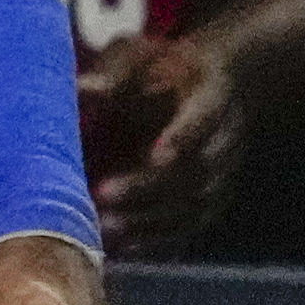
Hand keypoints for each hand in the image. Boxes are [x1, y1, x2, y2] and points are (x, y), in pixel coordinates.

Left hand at [76, 29, 246, 254]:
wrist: (216, 85)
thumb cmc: (162, 67)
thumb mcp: (138, 55)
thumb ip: (113, 72)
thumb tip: (82, 89)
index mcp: (209, 98)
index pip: (202, 120)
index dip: (183, 138)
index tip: (156, 156)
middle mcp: (222, 142)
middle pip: (195, 173)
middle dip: (149, 189)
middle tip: (103, 198)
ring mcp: (219, 175)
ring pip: (193, 206)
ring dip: (150, 222)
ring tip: (103, 230)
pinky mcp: (208, 199)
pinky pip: (188, 226)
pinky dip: (157, 241)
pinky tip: (120, 249)